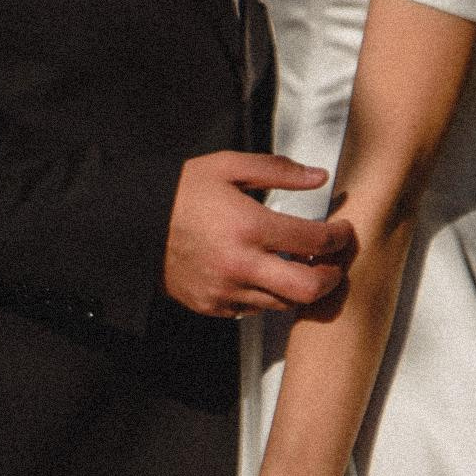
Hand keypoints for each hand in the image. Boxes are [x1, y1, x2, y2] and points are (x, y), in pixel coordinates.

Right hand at [163, 154, 354, 319]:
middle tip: (332, 263)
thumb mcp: (228, 166)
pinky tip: (264, 274)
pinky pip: (253, 309)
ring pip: (283, 303)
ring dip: (299, 287)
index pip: (314, 240)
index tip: (342, 231)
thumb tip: (318, 177)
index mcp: (249, 226)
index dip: (339, 237)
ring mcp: (226, 290)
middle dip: (331, 277)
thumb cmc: (179, 193)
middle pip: (308, 288)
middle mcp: (241, 265)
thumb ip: (278, 171)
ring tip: (299, 266)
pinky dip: (266, 295)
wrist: (133, 226)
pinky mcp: (213, 306)